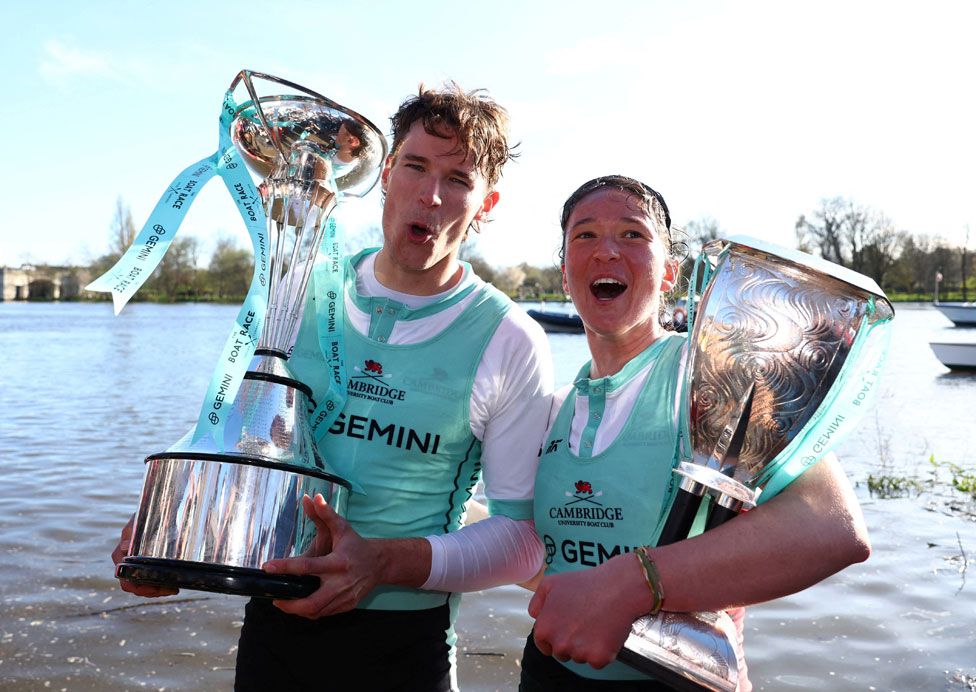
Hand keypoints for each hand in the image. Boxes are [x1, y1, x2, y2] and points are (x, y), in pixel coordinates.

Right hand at [111, 515, 178, 597]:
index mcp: (120, 554)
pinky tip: (173, 586)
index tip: (154, 586)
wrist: (159, 511)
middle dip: (150, 591)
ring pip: (142, 587)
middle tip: (170, 589)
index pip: (123, 577)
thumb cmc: (146, 515)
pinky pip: (150, 583)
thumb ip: (131, 532)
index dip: (137, 586)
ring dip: (157, 591)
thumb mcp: (139, 521)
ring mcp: (135, 565)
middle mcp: (125, 563)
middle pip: (133, 586)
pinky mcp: (146, 566)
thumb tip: (125, 546)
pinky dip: (160, 587)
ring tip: (173, 588)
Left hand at [264, 494, 379, 618]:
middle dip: (290, 605)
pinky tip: (301, 604)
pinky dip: (309, 612)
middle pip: (312, 602)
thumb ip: (325, 514)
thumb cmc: (356, 544)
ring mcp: (344, 597)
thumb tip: (313, 497)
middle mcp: (341, 582)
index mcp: (337, 562)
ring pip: (316, 612)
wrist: (379, 564)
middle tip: (275, 599)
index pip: (307, 567)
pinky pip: (324, 614)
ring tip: (284, 602)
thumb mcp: (342, 527)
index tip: (267, 566)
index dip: (286, 567)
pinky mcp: (346, 606)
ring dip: (297, 610)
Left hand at [528, 555, 651, 668]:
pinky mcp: (599, 658)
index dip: (554, 636)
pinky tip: (605, 632)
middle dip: (570, 642)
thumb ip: (537, 602)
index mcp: (545, 629)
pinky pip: (597, 661)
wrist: (618, 587)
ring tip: (595, 623)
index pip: (543, 644)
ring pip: (579, 657)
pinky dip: (602, 651)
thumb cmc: (585, 583)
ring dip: (586, 646)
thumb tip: (535, 617)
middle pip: (561, 653)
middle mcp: (559, 644)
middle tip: (583, 622)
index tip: (565, 628)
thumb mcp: (551, 583)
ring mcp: (579, 653)